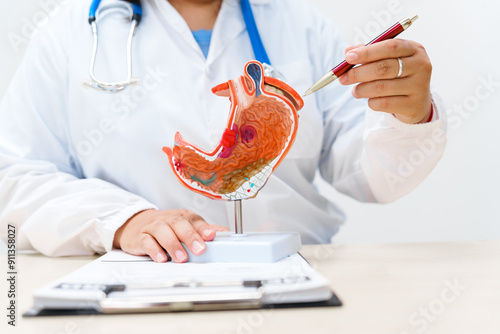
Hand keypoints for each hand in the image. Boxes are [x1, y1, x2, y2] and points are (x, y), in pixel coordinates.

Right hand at [113, 209, 229, 262]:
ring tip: (182, 258)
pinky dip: (154, 250)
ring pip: (163, 231)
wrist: (134, 224)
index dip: (203, 227)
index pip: (194, 219)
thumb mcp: (184, 226)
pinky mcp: (140, 237)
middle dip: (190, 236)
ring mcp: (153, 227)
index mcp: (182, 216)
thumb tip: (224, 233)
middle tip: (200, 249)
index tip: (211, 236)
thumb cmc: (165, 226)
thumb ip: (203, 230)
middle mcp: (168, 219)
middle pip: (179, 224)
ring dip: (173, 245)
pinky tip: (161, 258)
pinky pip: (146, 241)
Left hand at [338, 39, 432, 123]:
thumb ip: (368, 53)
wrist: (417, 102)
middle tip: (343, 78)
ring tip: (355, 91)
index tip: (348, 57)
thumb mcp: (388, 60)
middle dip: (358, 73)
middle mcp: (420, 65)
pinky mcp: (413, 105)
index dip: (367, 52)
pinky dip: (371, 102)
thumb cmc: (398, 76)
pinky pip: (383, 103)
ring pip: (381, 87)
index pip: (390, 47)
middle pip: (383, 68)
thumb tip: (348, 51)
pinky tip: (370, 100)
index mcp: (414, 49)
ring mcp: (419, 86)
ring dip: (362, 89)